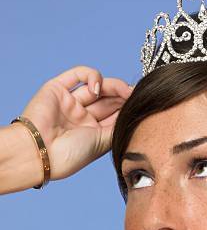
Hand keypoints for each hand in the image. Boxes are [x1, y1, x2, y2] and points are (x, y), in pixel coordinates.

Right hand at [15, 65, 132, 180]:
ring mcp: (69, 102)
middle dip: (123, 95)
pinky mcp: (57, 88)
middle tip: (136, 93)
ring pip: (96, 86)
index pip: (114, 113)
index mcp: (92, 132)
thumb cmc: (71, 155)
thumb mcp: (104, 142)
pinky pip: (77, 74)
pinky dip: (92, 76)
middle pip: (108, 99)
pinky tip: (97, 88)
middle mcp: (81, 117)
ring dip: (113, 85)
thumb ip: (119, 124)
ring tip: (125, 90)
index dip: (128, 106)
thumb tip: (136, 109)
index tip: (143, 101)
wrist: (41, 152)